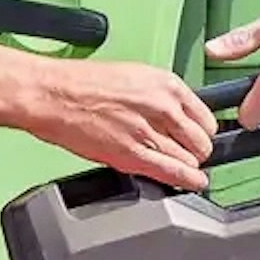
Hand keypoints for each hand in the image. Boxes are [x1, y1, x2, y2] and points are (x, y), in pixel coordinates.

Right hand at [20, 59, 217, 189]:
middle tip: (186, 152)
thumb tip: (177, 115)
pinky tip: (194, 183)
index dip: (202, 130)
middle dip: (196, 149)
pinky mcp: (133, 155)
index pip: (206, 117)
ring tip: (180, 166)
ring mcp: (150, 133)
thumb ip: (161, 96)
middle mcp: (163, 107)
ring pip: (190, 160)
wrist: (53, 95)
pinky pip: (174, 173)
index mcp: (166, 85)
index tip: (198, 135)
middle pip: (202, 141)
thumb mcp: (135, 77)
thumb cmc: (82, 84)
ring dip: (187, 165)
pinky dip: (188, 181)